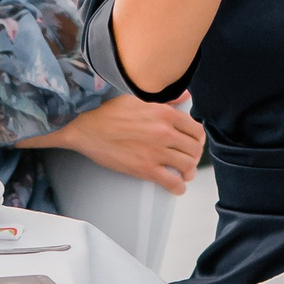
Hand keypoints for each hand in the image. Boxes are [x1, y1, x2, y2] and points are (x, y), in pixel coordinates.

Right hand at [43, 96, 205, 192]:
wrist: (86, 128)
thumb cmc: (108, 113)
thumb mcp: (139, 99)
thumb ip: (166, 101)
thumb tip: (184, 95)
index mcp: (164, 114)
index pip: (196, 129)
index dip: (197, 139)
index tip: (193, 144)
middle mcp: (164, 132)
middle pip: (194, 149)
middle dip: (194, 156)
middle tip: (188, 160)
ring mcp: (156, 151)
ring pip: (188, 166)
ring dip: (188, 172)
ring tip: (183, 174)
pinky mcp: (145, 169)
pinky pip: (173, 183)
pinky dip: (178, 187)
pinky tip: (175, 186)